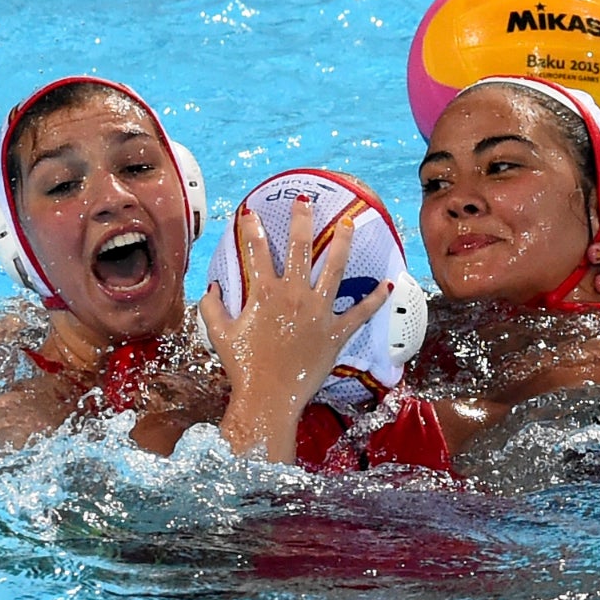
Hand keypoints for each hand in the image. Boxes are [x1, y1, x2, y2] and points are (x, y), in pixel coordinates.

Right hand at [199, 197, 390, 461]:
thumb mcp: (220, 334)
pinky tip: (386, 284)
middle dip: (302, 220)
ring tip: (349, 224)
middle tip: (306, 201)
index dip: (252, 228)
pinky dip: (375, 300)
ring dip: (343, 243)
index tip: (251, 212)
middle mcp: (294, 295)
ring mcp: (319, 312)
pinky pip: (360, 313)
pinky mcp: (336, 332)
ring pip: (335, 269)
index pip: (256, 251)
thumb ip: (212, 307)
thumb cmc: (243, 367)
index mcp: (265, 293)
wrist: (268, 398)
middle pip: (299, 248)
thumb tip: (212, 287)